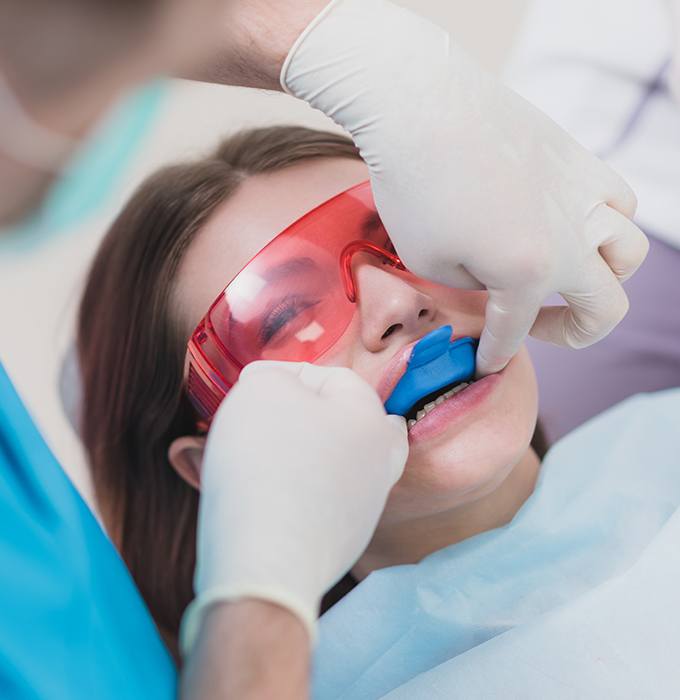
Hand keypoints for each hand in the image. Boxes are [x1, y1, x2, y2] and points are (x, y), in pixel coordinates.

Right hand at [181, 361, 406, 652]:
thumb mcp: (261, 390)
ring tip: (259, 457)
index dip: (283, 375)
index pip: (329, 376)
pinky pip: (320, 503)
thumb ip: (271, 375)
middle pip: (344, 422)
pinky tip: (268, 495)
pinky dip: (298, 492)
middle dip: (304, 416)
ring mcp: (366, 506)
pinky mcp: (345, 542)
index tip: (248, 390)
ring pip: (335, 464)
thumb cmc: (265, 463)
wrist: (266, 562)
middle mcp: (380, 460)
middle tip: (265, 421)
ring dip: (301, 454)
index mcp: (371, 416)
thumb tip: (274, 386)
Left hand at [282, 0, 648, 373]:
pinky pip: (617, 200)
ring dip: (604, 277)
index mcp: (529, 272)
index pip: (515, 331)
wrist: (420, 105)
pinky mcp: (578, 159)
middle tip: (537, 328)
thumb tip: (494, 280)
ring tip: (566, 276)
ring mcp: (583, 194)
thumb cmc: (414, 187)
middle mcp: (571, 239)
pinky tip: (573, 223)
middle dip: (574, 333)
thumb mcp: (428, 262)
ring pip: (629, 252)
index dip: (495, 354)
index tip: (483, 364)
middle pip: (607, 307)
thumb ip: (473, 286)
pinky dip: (606, 223)